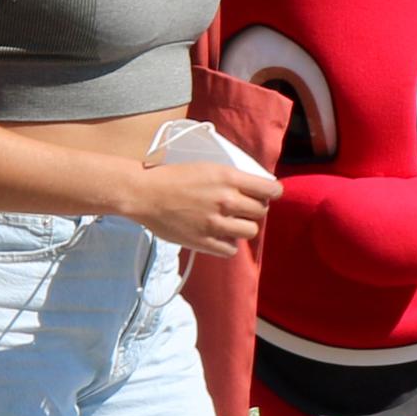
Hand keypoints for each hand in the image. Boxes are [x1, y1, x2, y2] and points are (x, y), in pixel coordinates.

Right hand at [121, 155, 280, 255]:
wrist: (144, 194)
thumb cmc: (172, 176)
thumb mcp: (207, 166)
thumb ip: (232, 177)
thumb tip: (253, 187)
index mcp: (228, 178)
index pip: (270, 190)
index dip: (271, 193)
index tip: (267, 195)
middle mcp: (226, 200)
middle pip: (261, 212)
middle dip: (254, 209)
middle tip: (242, 208)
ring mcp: (216, 223)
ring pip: (250, 231)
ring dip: (243, 227)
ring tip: (231, 223)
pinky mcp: (204, 241)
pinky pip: (231, 249)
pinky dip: (228, 244)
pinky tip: (219, 236)